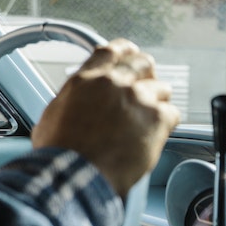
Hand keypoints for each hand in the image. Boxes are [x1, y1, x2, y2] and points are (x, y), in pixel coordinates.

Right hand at [32, 38, 179, 195]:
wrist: (74, 175)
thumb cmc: (60, 153)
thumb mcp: (53, 115)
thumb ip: (72, 100)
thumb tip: (77, 103)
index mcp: (86, 80)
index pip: (111, 50)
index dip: (124, 51)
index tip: (129, 55)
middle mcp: (113, 83)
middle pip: (142, 63)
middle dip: (146, 74)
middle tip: (145, 88)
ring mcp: (137, 99)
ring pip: (162, 88)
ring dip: (156, 102)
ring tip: (147, 121)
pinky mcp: (156, 119)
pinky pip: (172, 114)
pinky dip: (165, 124)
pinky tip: (153, 135)